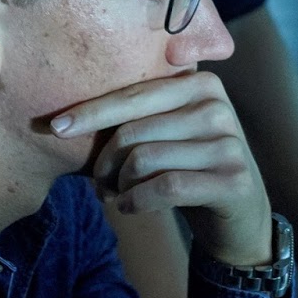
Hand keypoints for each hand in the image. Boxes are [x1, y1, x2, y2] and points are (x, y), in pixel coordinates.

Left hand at [51, 70, 270, 267]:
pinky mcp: (233, 181)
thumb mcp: (171, 131)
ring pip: (145, 160)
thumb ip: (140, 114)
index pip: (134, 95)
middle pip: (134, 131)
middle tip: (97, 183)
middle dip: (104, 162)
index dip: (92, 112)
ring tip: (114, 195)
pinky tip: (128, 206)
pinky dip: (136, 201)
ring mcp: (229, 144)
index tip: (57, 128)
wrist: (240, 213)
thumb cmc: (190, 167)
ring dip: (118, 186)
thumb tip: (69, 116)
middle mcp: (217, 108)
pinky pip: (165, 188)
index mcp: (200, 83)